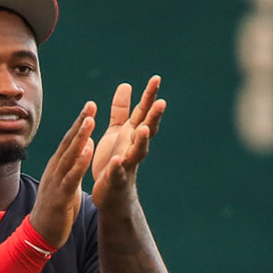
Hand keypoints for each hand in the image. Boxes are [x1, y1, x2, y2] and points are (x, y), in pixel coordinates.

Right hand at [27, 102, 96, 249]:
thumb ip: (74, 166)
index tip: (90, 107)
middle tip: (91, 105)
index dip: (80, 123)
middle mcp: (55, 169)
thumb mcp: (66, 184)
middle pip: (69, 142)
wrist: (41, 234)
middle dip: (80, 123)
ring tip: (91, 120)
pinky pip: (71, 176)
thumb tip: (85, 147)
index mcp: (58, 167)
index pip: (70, 141)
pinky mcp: (60, 195)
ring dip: (80, 137)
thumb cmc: (56, 209)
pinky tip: (88, 150)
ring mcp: (56, 181)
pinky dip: (80, 162)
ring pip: (69, 155)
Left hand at [90, 76, 165, 208]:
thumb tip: (126, 85)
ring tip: (143, 129)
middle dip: (153, 117)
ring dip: (141, 141)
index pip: (143, 113)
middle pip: (147, 130)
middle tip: (161, 103)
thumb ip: (121, 110)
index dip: (150, 96)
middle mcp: (134, 147)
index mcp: (132, 134)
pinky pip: (117, 174)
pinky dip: (117, 168)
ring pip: (137, 152)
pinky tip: (117, 162)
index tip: (156, 79)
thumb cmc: (115, 160)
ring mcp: (127, 164)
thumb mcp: (117, 132)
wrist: (112, 194)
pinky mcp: (116, 180)